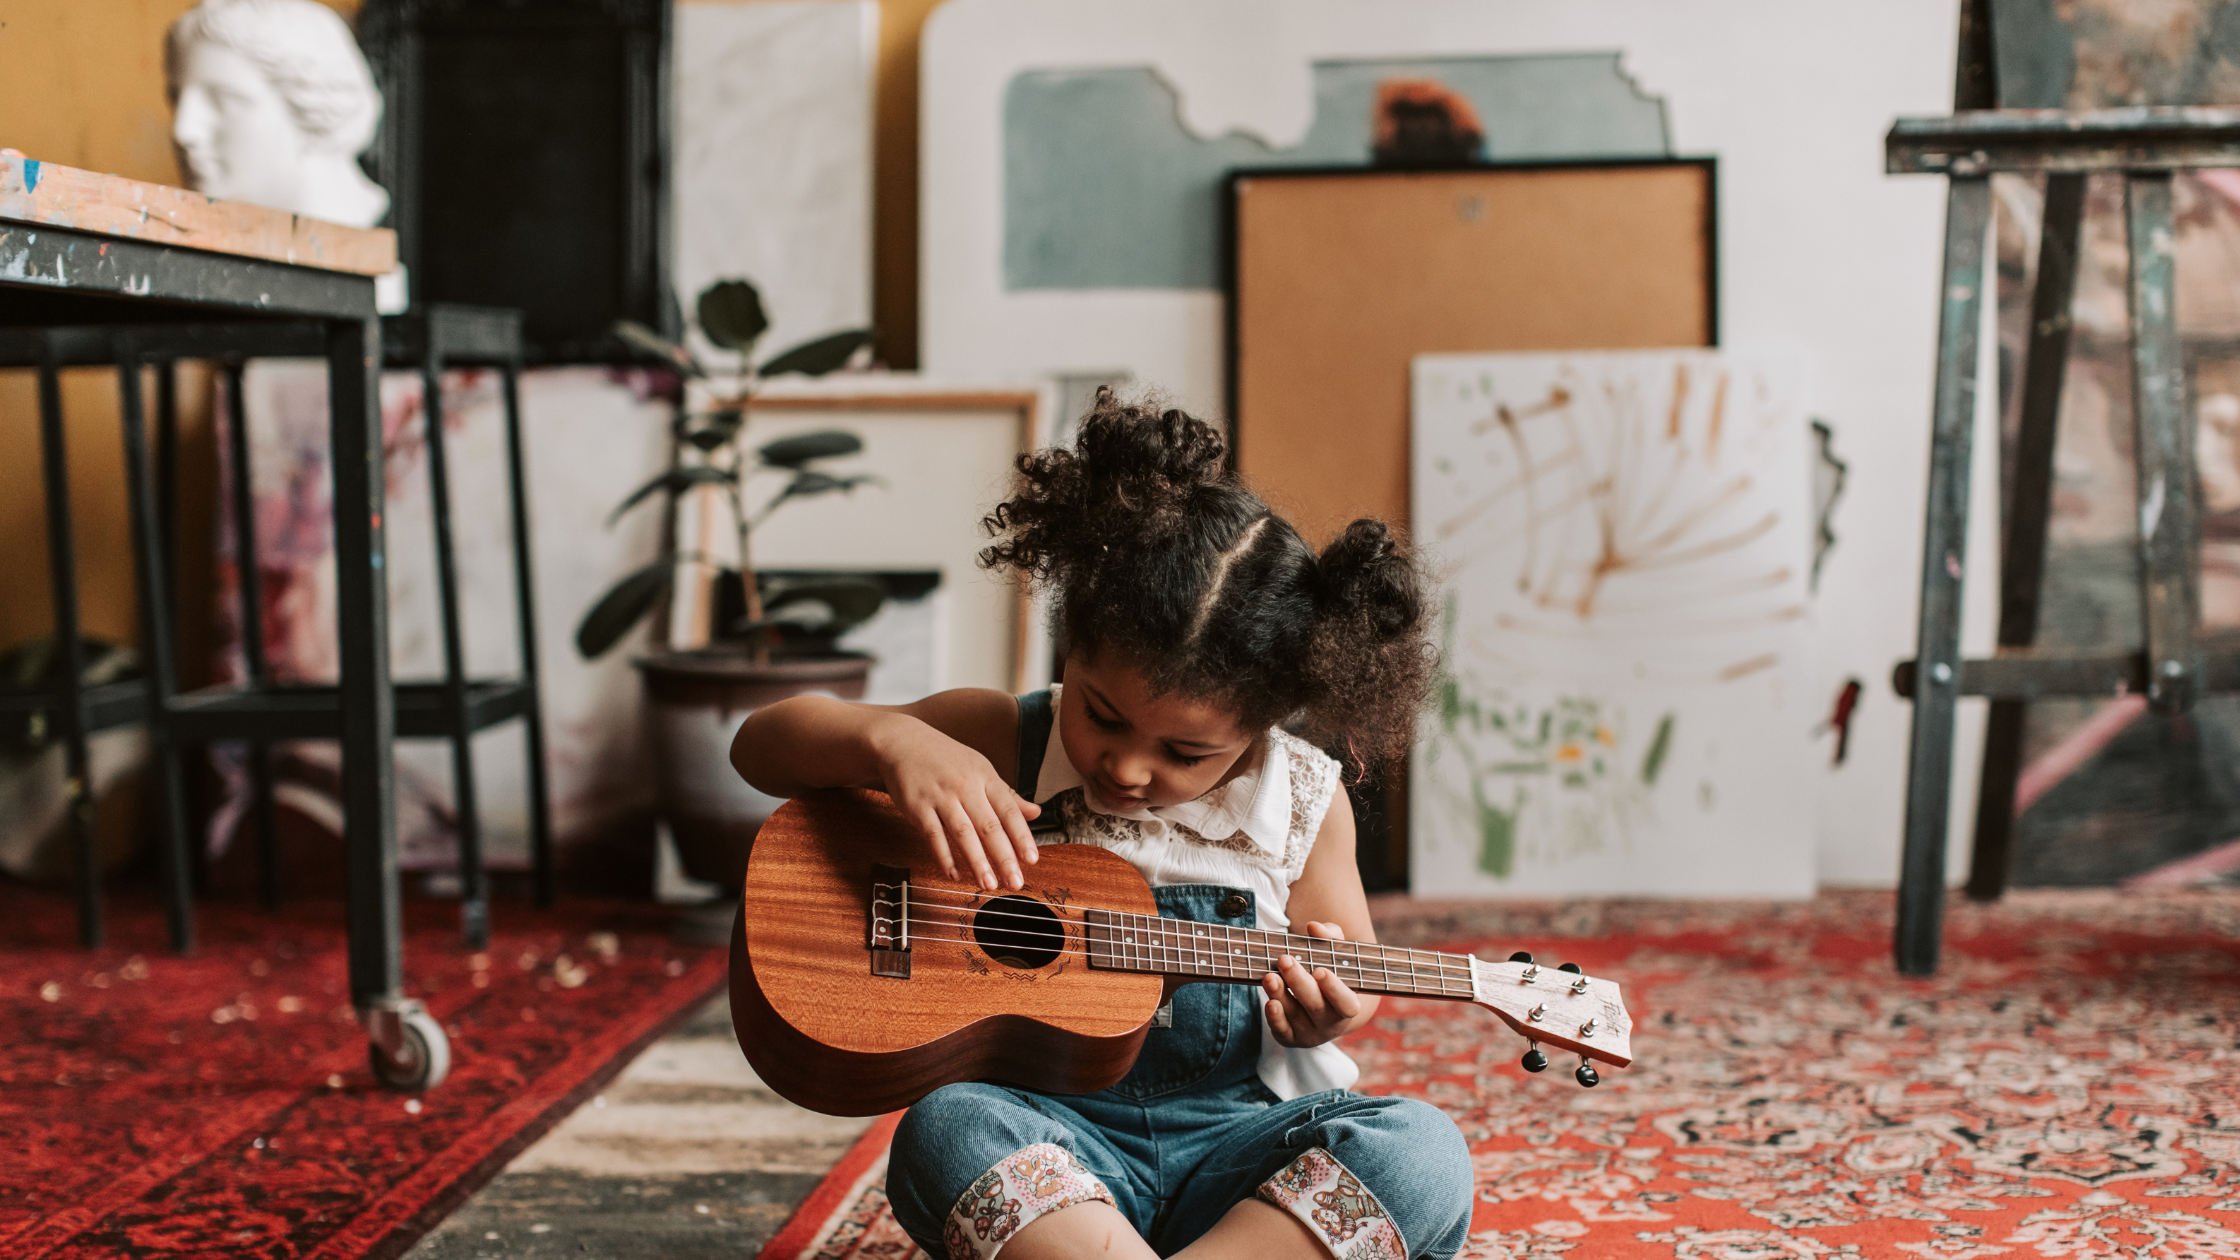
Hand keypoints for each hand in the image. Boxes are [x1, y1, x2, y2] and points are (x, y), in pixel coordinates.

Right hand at [870, 713, 1039, 889]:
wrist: (903, 742)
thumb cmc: (946, 759)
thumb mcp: (980, 769)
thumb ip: (1007, 795)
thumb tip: (1036, 813)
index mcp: (985, 777)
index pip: (1008, 810)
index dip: (1021, 836)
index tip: (1031, 859)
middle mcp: (965, 786)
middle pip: (989, 826)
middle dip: (1003, 857)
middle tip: (1015, 882)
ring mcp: (941, 796)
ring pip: (962, 833)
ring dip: (977, 862)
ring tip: (988, 884)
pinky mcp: (917, 806)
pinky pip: (933, 835)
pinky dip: (944, 856)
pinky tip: (954, 874)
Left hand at [1262, 921, 1369, 1047]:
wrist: (1327, 1008)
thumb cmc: (1333, 974)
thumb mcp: (1337, 953)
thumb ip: (1330, 937)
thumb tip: (1314, 926)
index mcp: (1349, 1005)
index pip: (1345, 1002)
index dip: (1334, 988)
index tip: (1320, 970)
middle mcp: (1331, 1023)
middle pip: (1316, 1006)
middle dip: (1299, 982)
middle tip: (1285, 960)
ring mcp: (1311, 1034)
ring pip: (1295, 1016)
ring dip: (1281, 995)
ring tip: (1269, 976)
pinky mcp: (1291, 1038)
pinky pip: (1282, 1032)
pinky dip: (1275, 1019)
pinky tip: (1269, 1002)